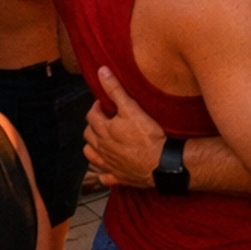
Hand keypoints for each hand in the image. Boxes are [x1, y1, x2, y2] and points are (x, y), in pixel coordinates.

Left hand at [85, 66, 167, 189]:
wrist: (162, 163)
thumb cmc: (147, 136)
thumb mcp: (131, 107)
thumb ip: (115, 90)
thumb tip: (101, 72)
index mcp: (104, 131)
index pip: (91, 116)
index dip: (96, 107)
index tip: (103, 104)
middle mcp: (103, 148)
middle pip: (88, 135)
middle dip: (93, 125)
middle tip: (104, 119)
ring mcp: (110, 164)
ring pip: (92, 156)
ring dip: (93, 148)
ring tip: (100, 140)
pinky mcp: (119, 177)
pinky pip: (105, 177)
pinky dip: (103, 172)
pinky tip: (108, 167)